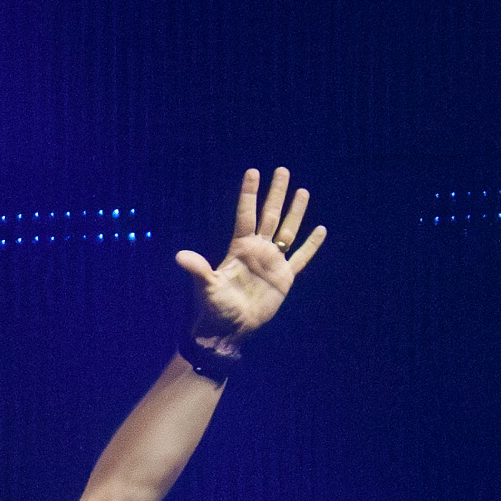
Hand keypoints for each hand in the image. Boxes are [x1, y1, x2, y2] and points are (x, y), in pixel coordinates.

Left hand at [175, 166, 325, 344]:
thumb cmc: (215, 308)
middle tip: (282, 170)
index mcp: (240, 248)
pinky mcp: (284, 278)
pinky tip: (320, 230)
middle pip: (270, 215)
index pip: (246, 214)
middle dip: (276, 193)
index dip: (250, 194)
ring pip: (288, 231)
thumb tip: (180, 257)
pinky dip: (311, 245)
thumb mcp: (206, 287)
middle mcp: (258, 250)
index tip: (253, 172)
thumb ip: (198, 269)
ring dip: (295, 212)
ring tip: (303, 191)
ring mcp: (272, 262)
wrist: (230, 329)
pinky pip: (301, 258)